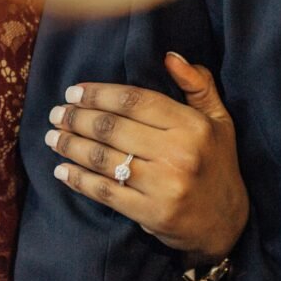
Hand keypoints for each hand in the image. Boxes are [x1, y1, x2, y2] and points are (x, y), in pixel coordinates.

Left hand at [44, 52, 248, 265]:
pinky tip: (62, 170)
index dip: (99, 94)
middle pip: (113, 128)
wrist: (227, 224)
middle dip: (77, 118)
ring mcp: (164, 186)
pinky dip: (78, 180)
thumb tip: (169, 56)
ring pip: (104, 158)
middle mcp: (179, 153)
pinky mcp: (151, 214)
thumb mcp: (218, 121)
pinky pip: (105, 192)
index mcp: (192, 126)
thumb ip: (197, 85)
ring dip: (71, 146)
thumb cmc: (217, 164)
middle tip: (57, 114)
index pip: (135, 100)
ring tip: (53, 137)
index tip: (74, 92)